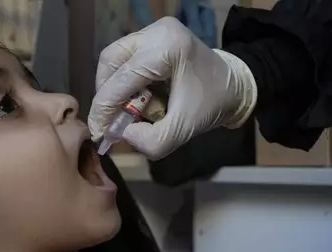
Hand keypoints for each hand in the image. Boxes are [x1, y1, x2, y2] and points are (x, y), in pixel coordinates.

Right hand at [88, 17, 256, 159]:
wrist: (233, 86)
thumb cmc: (210, 105)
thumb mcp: (183, 131)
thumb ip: (151, 140)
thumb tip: (123, 133)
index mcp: (168, 48)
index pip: (122, 79)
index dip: (103, 109)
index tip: (98, 134)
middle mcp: (157, 32)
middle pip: (110, 62)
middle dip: (106, 96)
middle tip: (110, 122)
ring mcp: (153, 30)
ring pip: (112, 59)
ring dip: (111, 88)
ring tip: (123, 110)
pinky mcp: (151, 35)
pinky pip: (123, 58)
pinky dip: (121, 81)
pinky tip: (132, 98)